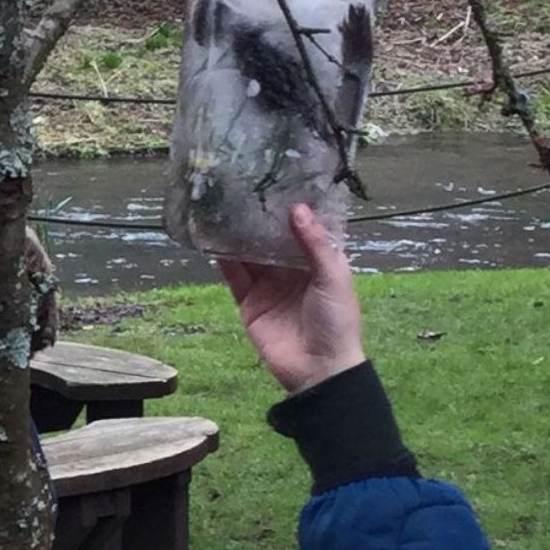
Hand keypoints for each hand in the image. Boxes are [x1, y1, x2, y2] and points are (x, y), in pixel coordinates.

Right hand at [216, 199, 364, 394]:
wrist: (318, 369)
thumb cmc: (336, 321)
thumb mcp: (333, 278)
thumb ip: (315, 244)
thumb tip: (296, 208)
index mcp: (317, 262)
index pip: (302, 229)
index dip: (292, 208)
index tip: (278, 181)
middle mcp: (291, 270)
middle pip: (271, 238)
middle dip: (260, 218)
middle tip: (244, 186)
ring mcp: (268, 285)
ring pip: (250, 253)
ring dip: (238, 234)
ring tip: (223, 206)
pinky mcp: (249, 301)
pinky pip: (234, 276)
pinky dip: (223, 259)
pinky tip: (213, 238)